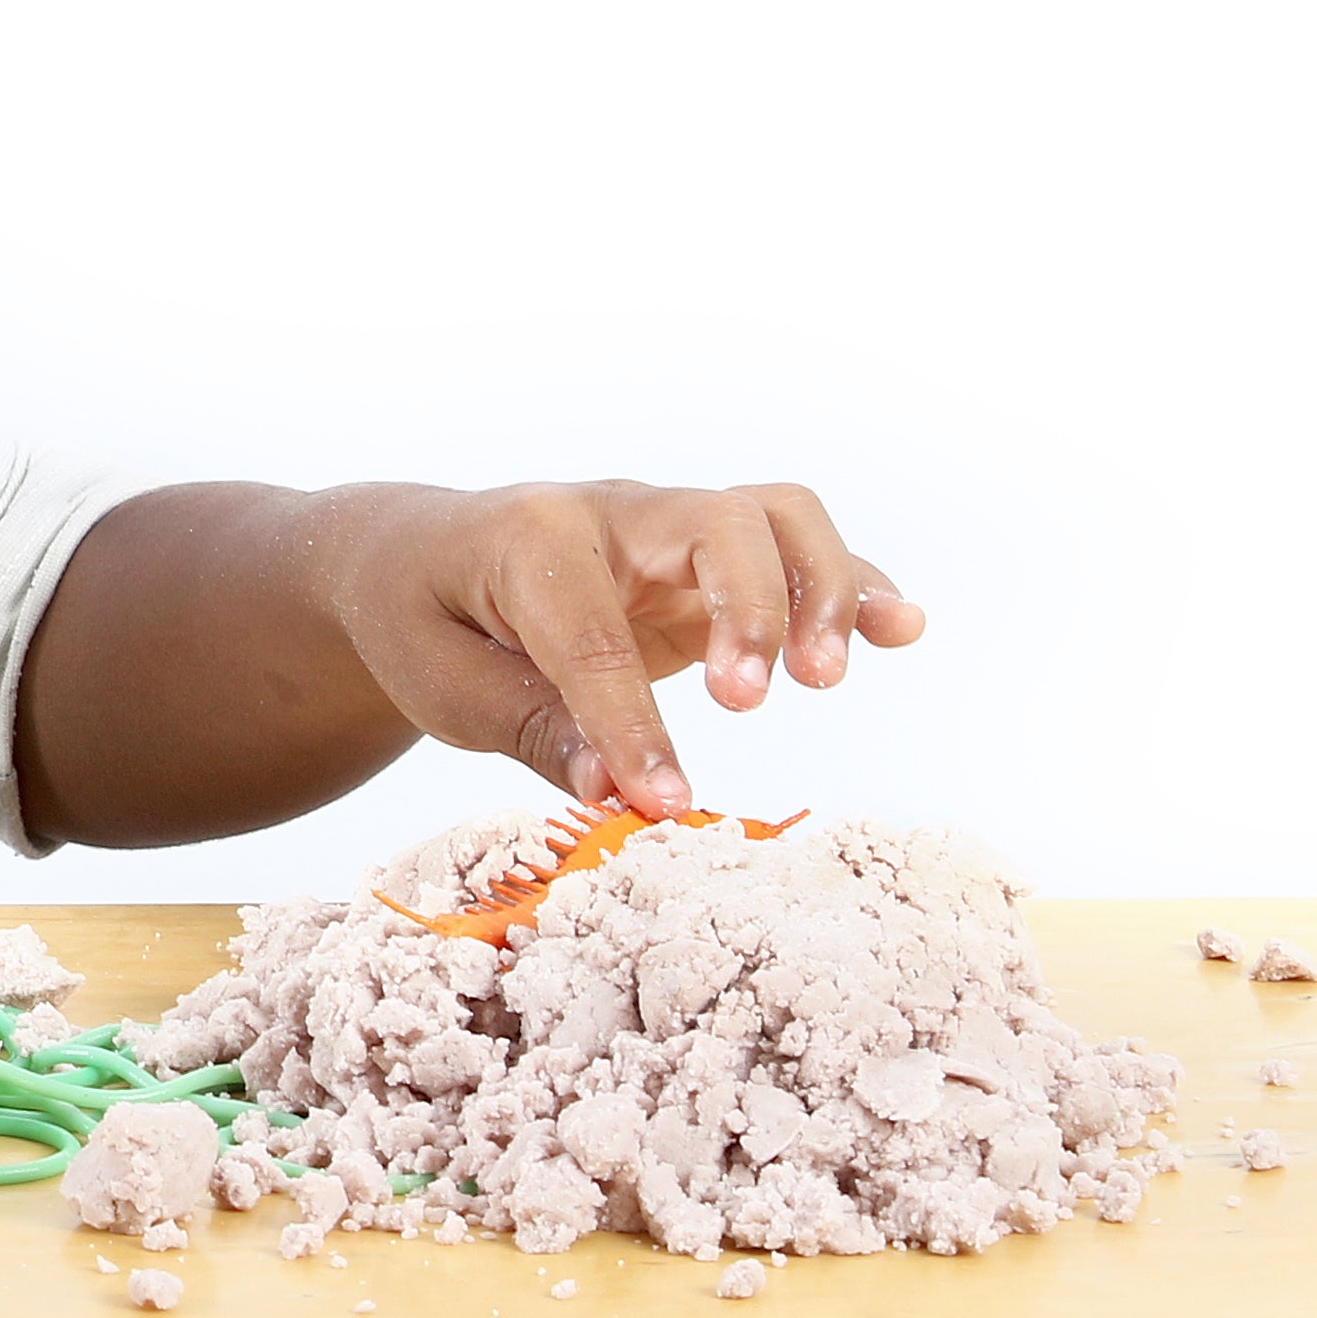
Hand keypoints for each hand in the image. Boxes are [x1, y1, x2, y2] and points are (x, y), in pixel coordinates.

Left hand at [322, 481, 920, 817]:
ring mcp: (667, 530)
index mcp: (529, 542)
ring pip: (774, 516)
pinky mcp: (707, 562)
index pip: (595, 631)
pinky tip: (901, 628)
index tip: (659, 801)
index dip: (632, 721)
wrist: (415, 558)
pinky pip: (796, 548)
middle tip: (745, 704)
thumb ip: (531, 728)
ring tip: (828, 679)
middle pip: (718, 524)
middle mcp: (612, 515)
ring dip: (820, 588)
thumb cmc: (426, 622)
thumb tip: (617, 790)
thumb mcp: (442, 683)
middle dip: (752, 609)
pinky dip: (854, 582)